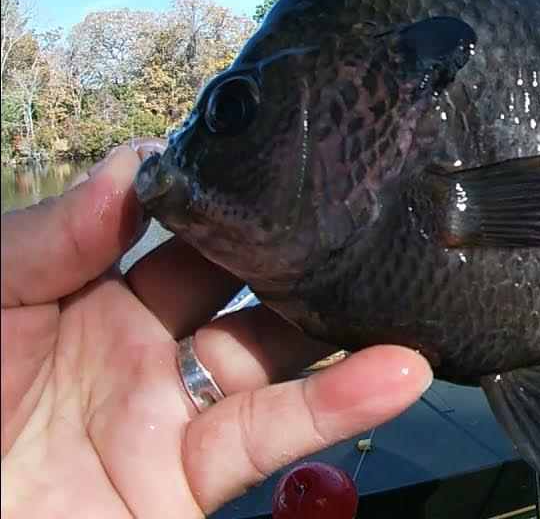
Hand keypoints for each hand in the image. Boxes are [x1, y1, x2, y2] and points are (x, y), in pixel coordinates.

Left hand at [0, 142, 432, 516]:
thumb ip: (47, 238)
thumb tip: (136, 165)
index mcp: (83, 289)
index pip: (175, 226)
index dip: (225, 192)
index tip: (280, 152)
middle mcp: (138, 343)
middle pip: (240, 281)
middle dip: (297, 245)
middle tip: (359, 207)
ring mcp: (169, 411)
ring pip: (273, 353)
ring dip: (342, 322)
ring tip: (399, 283)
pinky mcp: (191, 479)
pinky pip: (271, 436)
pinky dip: (340, 405)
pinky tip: (394, 372)